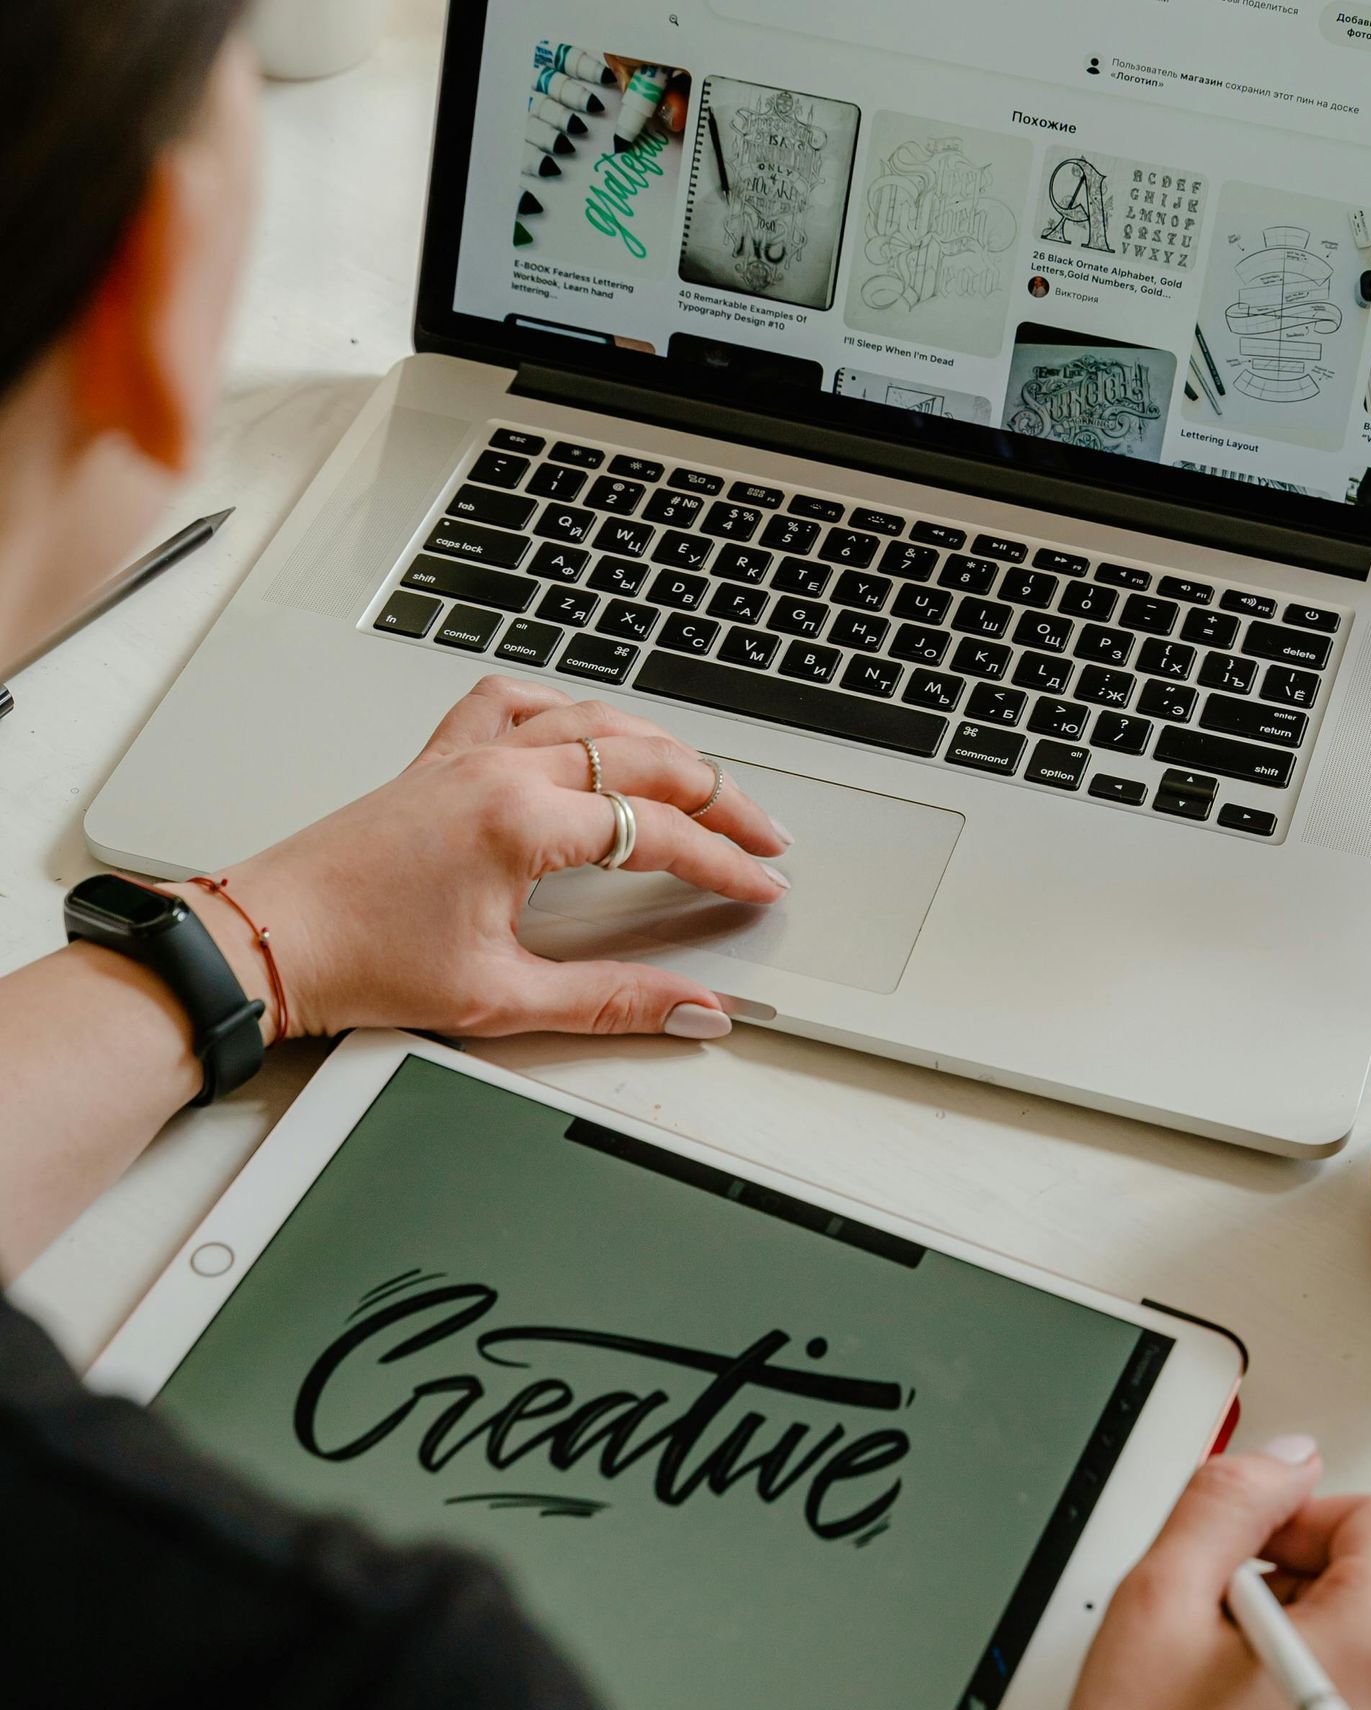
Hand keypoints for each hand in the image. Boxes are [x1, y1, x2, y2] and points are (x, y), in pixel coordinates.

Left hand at [178, 678, 789, 1045]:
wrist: (270, 941)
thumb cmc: (359, 962)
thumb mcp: (501, 998)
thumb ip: (611, 1000)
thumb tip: (689, 1007)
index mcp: (521, 823)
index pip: (658, 833)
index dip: (724, 862)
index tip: (759, 885)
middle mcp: (499, 771)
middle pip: (644, 758)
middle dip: (718, 797)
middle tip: (762, 833)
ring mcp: (467, 755)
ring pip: (592, 718)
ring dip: (659, 746)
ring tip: (702, 782)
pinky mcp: (438, 758)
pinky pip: (515, 701)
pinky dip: (565, 707)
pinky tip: (586, 728)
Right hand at [986, 1444, 1370, 1709]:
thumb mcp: (1161, 1598)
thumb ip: (1229, 1504)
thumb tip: (1285, 1463)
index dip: (1299, 1517)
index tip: (1240, 1553)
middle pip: (1370, 1587)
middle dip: (1288, 1585)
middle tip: (1203, 1631)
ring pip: (1357, 1653)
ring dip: (1290, 1647)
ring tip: (1208, 1697)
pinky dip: (1301, 1706)